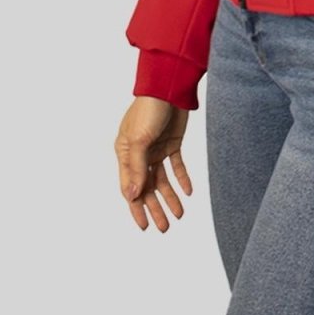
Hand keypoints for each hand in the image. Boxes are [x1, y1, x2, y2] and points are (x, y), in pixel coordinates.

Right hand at [114, 96, 192, 231]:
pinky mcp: (172, 142)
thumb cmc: (149, 109)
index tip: (145, 226)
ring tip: (179, 215)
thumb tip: (132, 196)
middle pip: (146, 187)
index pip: (130, 188)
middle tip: (164, 228)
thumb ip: (136, 169)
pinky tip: (188, 192)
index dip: (137, 208)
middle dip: (155, 208)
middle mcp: (139, 154)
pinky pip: (176, 166)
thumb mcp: (140, 140)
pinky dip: (181, 179)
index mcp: (125, 154)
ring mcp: (156, 148)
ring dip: (169, 197)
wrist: (169, 86)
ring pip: (162, 180)